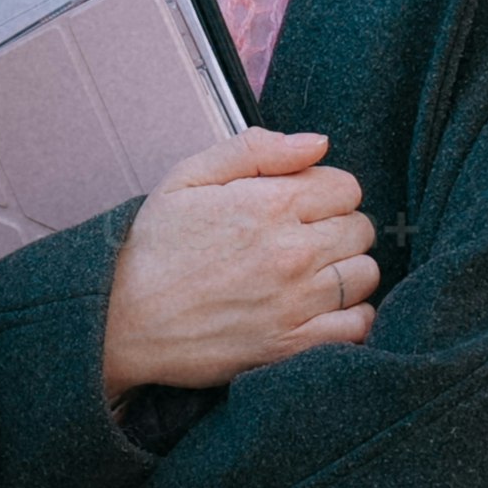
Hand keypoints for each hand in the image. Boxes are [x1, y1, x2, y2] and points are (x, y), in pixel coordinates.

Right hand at [99, 128, 377, 396]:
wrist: (122, 321)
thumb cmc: (153, 250)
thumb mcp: (188, 178)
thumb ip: (256, 150)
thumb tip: (318, 143)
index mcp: (270, 204)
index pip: (346, 187)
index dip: (325, 193)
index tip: (301, 208)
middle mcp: (292, 251)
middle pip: (360, 229)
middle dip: (337, 229)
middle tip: (302, 242)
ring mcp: (297, 301)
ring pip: (365, 274)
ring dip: (346, 272)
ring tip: (310, 276)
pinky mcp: (293, 345)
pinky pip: (358, 326)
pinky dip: (349, 318)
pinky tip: (320, 311)